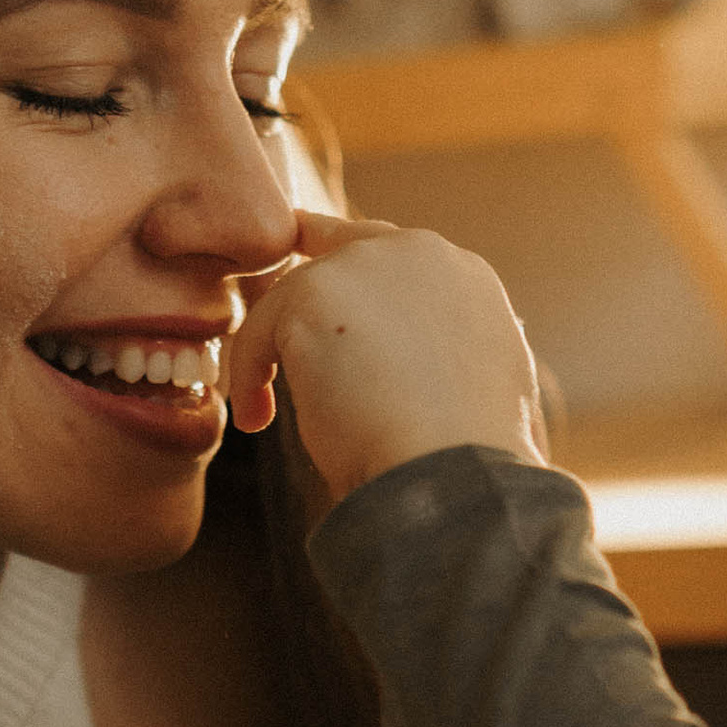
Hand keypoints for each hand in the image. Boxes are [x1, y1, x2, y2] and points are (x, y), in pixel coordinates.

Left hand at [225, 212, 548, 502]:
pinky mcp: (314, 294)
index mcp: (463, 276)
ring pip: (293, 297)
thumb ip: (443, 352)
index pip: (390, 255)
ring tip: (265, 416)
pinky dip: (249, 374)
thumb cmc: (466, 458)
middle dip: (301, 302)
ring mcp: (366, 266)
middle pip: (336, 257)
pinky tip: (256, 421)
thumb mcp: (477, 386)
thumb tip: (417, 372)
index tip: (320, 315)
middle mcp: (419, 253)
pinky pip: (259, 329)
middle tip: (268, 349)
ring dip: (273, 354)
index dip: (350, 284)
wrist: (453, 473)